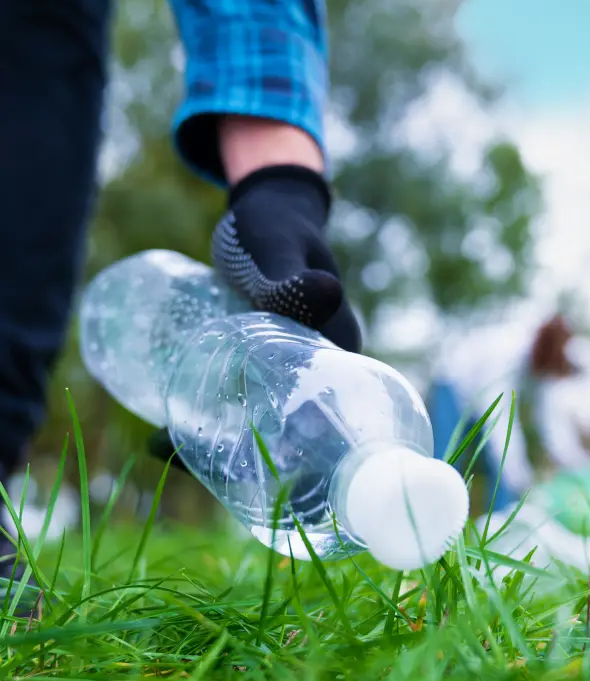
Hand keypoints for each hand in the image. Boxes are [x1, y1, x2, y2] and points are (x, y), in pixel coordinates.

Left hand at [148, 164, 359, 472]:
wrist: (268, 209)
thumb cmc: (276, 226)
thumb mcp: (280, 252)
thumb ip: (291, 277)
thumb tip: (327, 293)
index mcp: (337, 354)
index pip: (314, 421)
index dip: (275, 455)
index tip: (221, 471)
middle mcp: (318, 368)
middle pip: (283, 428)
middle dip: (232, 455)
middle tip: (167, 451)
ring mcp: (290, 365)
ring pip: (259, 417)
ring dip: (215, 438)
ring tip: (160, 444)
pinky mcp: (265, 359)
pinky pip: (243, 397)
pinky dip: (211, 413)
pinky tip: (172, 418)